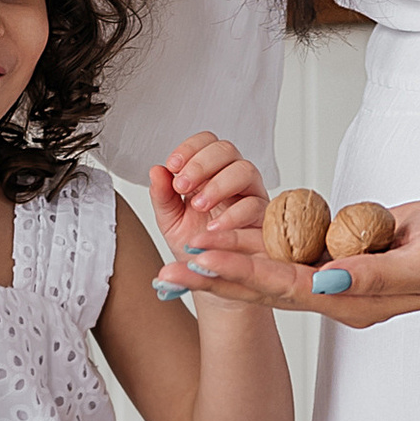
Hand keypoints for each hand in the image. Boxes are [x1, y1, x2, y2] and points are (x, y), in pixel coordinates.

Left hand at [149, 133, 268, 299]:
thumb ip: (162, 196)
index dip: (190, 148)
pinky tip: (215, 226)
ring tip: (198, 205)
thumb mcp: (171, 221)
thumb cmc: (195, 245)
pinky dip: (234, 214)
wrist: (211, 278)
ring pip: (246, 170)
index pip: (206, 143)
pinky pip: (256, 206)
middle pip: (227, 150)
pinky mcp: (263, 219)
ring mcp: (250, 196)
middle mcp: (232, 179)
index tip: (173, 166)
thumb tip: (156, 170)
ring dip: (219, 184)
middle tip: (182, 186)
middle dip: (202, 163)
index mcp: (209, 174)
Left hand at [170, 194, 419, 329]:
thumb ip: (373, 274)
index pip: (283, 287)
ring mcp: (333, 278)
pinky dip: (254, 244)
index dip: (239, 272)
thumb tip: (324, 278)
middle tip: (166, 273)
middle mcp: (334, 295)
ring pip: (269, 271)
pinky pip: (288, 251)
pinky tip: (224, 237)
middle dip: (214, 277)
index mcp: (351, 301)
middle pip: (262, 287)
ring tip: (181, 257)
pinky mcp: (335, 256)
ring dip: (226, 263)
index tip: (200, 260)